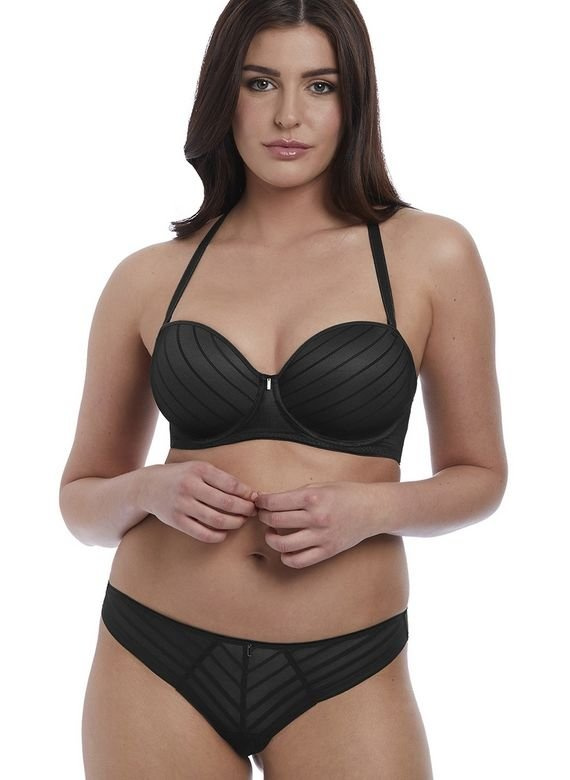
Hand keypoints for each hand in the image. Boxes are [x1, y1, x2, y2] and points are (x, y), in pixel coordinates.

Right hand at [140, 461, 257, 542]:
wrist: (148, 486)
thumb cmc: (181, 476)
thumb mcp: (199, 469)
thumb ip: (221, 479)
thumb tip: (250, 493)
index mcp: (199, 470)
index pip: (231, 484)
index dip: (247, 493)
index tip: (255, 498)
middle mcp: (189, 486)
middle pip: (227, 503)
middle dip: (245, 509)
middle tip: (252, 512)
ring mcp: (182, 505)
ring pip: (217, 519)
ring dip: (235, 523)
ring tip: (241, 521)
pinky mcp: (176, 521)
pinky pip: (203, 533)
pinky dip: (218, 535)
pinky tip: (224, 532)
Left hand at [253, 481, 373, 568]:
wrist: (372, 509)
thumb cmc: (345, 494)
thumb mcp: (320, 486)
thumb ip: (296, 494)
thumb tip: (268, 500)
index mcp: (313, 498)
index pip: (275, 502)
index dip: (261, 502)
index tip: (258, 502)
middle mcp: (317, 518)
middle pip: (276, 521)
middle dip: (263, 517)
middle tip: (263, 514)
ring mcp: (322, 537)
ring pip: (283, 544)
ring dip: (270, 538)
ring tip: (271, 532)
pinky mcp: (327, 551)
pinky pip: (299, 561)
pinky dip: (286, 557)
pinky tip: (284, 549)